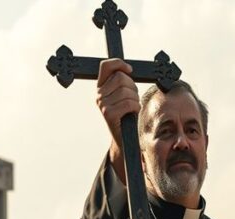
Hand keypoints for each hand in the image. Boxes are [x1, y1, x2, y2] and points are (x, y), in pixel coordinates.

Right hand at [95, 58, 139, 181]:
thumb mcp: (122, 96)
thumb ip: (121, 82)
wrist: (123, 138)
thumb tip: (127, 69)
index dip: (118, 63)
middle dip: (133, 87)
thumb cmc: (125, 115)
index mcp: (100, 87)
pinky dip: (136, 107)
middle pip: (121, 78)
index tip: (129, 70)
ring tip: (131, 107)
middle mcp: (98, 94)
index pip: (105, 66)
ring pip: (127, 91)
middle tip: (132, 99)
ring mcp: (102, 104)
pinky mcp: (109, 114)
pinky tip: (132, 113)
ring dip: (135, 99)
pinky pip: (129, 103)